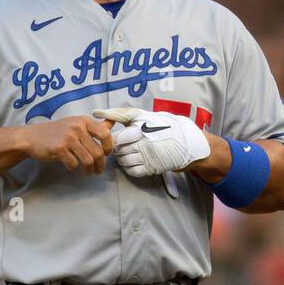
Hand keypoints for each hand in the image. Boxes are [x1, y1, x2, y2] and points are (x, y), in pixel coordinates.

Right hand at [26, 115, 113, 173]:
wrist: (31, 137)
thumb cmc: (56, 132)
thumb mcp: (76, 124)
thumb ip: (94, 126)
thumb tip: (112, 123)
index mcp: (83, 121)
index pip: (105, 134)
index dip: (109, 147)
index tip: (106, 154)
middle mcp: (77, 128)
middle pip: (98, 151)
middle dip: (100, 164)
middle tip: (98, 170)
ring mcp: (68, 138)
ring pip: (88, 160)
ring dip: (90, 170)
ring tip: (88, 172)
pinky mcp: (59, 149)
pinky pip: (73, 164)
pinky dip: (73, 168)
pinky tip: (70, 166)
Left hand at [93, 105, 209, 177]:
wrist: (186, 142)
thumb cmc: (162, 125)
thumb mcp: (143, 115)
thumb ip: (120, 114)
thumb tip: (97, 113)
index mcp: (141, 128)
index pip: (116, 138)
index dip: (111, 140)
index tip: (111, 138)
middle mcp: (144, 143)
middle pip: (118, 151)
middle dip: (116, 149)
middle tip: (119, 146)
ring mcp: (148, 156)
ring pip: (124, 161)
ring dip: (121, 158)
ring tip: (125, 153)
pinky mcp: (152, 168)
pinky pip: (133, 171)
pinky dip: (128, 168)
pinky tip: (131, 162)